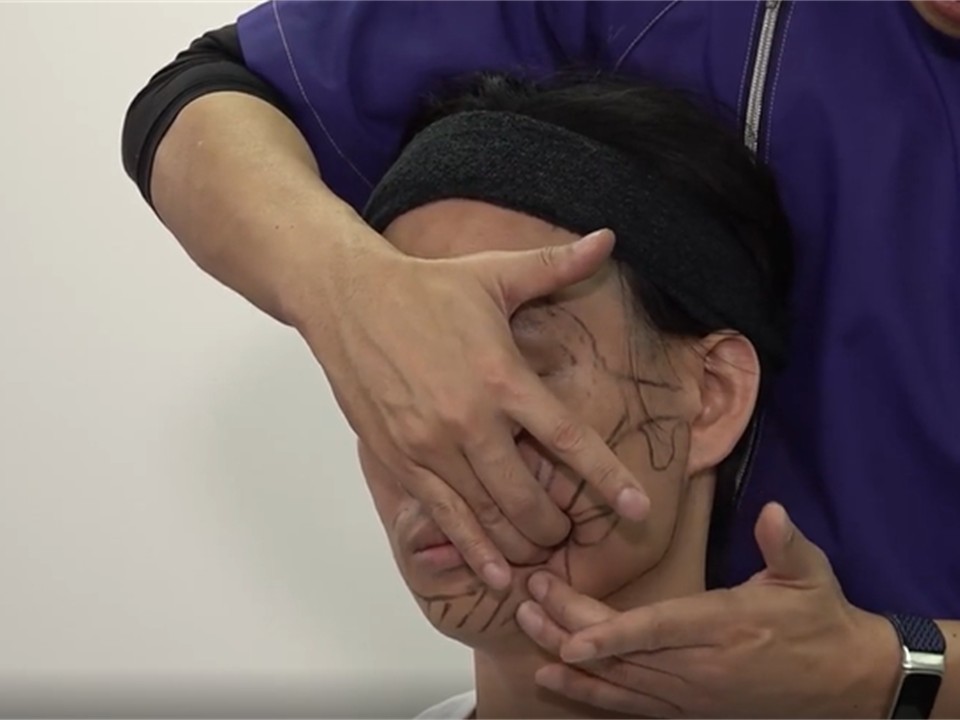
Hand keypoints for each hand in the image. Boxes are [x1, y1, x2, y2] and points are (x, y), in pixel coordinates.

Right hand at [291, 224, 650, 588]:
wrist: (346, 298)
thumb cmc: (425, 287)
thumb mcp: (495, 275)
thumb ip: (557, 265)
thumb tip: (608, 238)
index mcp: (502, 377)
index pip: (567, 440)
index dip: (607, 479)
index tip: (637, 509)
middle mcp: (470, 421)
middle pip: (529, 497)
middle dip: (557, 526)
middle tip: (570, 532)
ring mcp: (431, 447)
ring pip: (488, 517)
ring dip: (521, 542)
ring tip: (541, 553)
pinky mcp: (400, 462)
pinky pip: (444, 519)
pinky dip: (474, 552)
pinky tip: (497, 575)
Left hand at [516, 503, 901, 716]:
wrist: (844, 685)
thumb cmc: (820, 622)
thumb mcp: (810, 576)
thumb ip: (785, 544)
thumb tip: (773, 512)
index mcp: (723, 627)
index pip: (658, 631)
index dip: (611, 637)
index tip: (569, 636)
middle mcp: (698, 667)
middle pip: (622, 653)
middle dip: (569, 627)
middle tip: (527, 594)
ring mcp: (690, 695)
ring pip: (618, 682)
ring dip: (569, 661)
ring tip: (527, 631)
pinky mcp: (688, 711)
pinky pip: (630, 707)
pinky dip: (590, 695)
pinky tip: (553, 681)